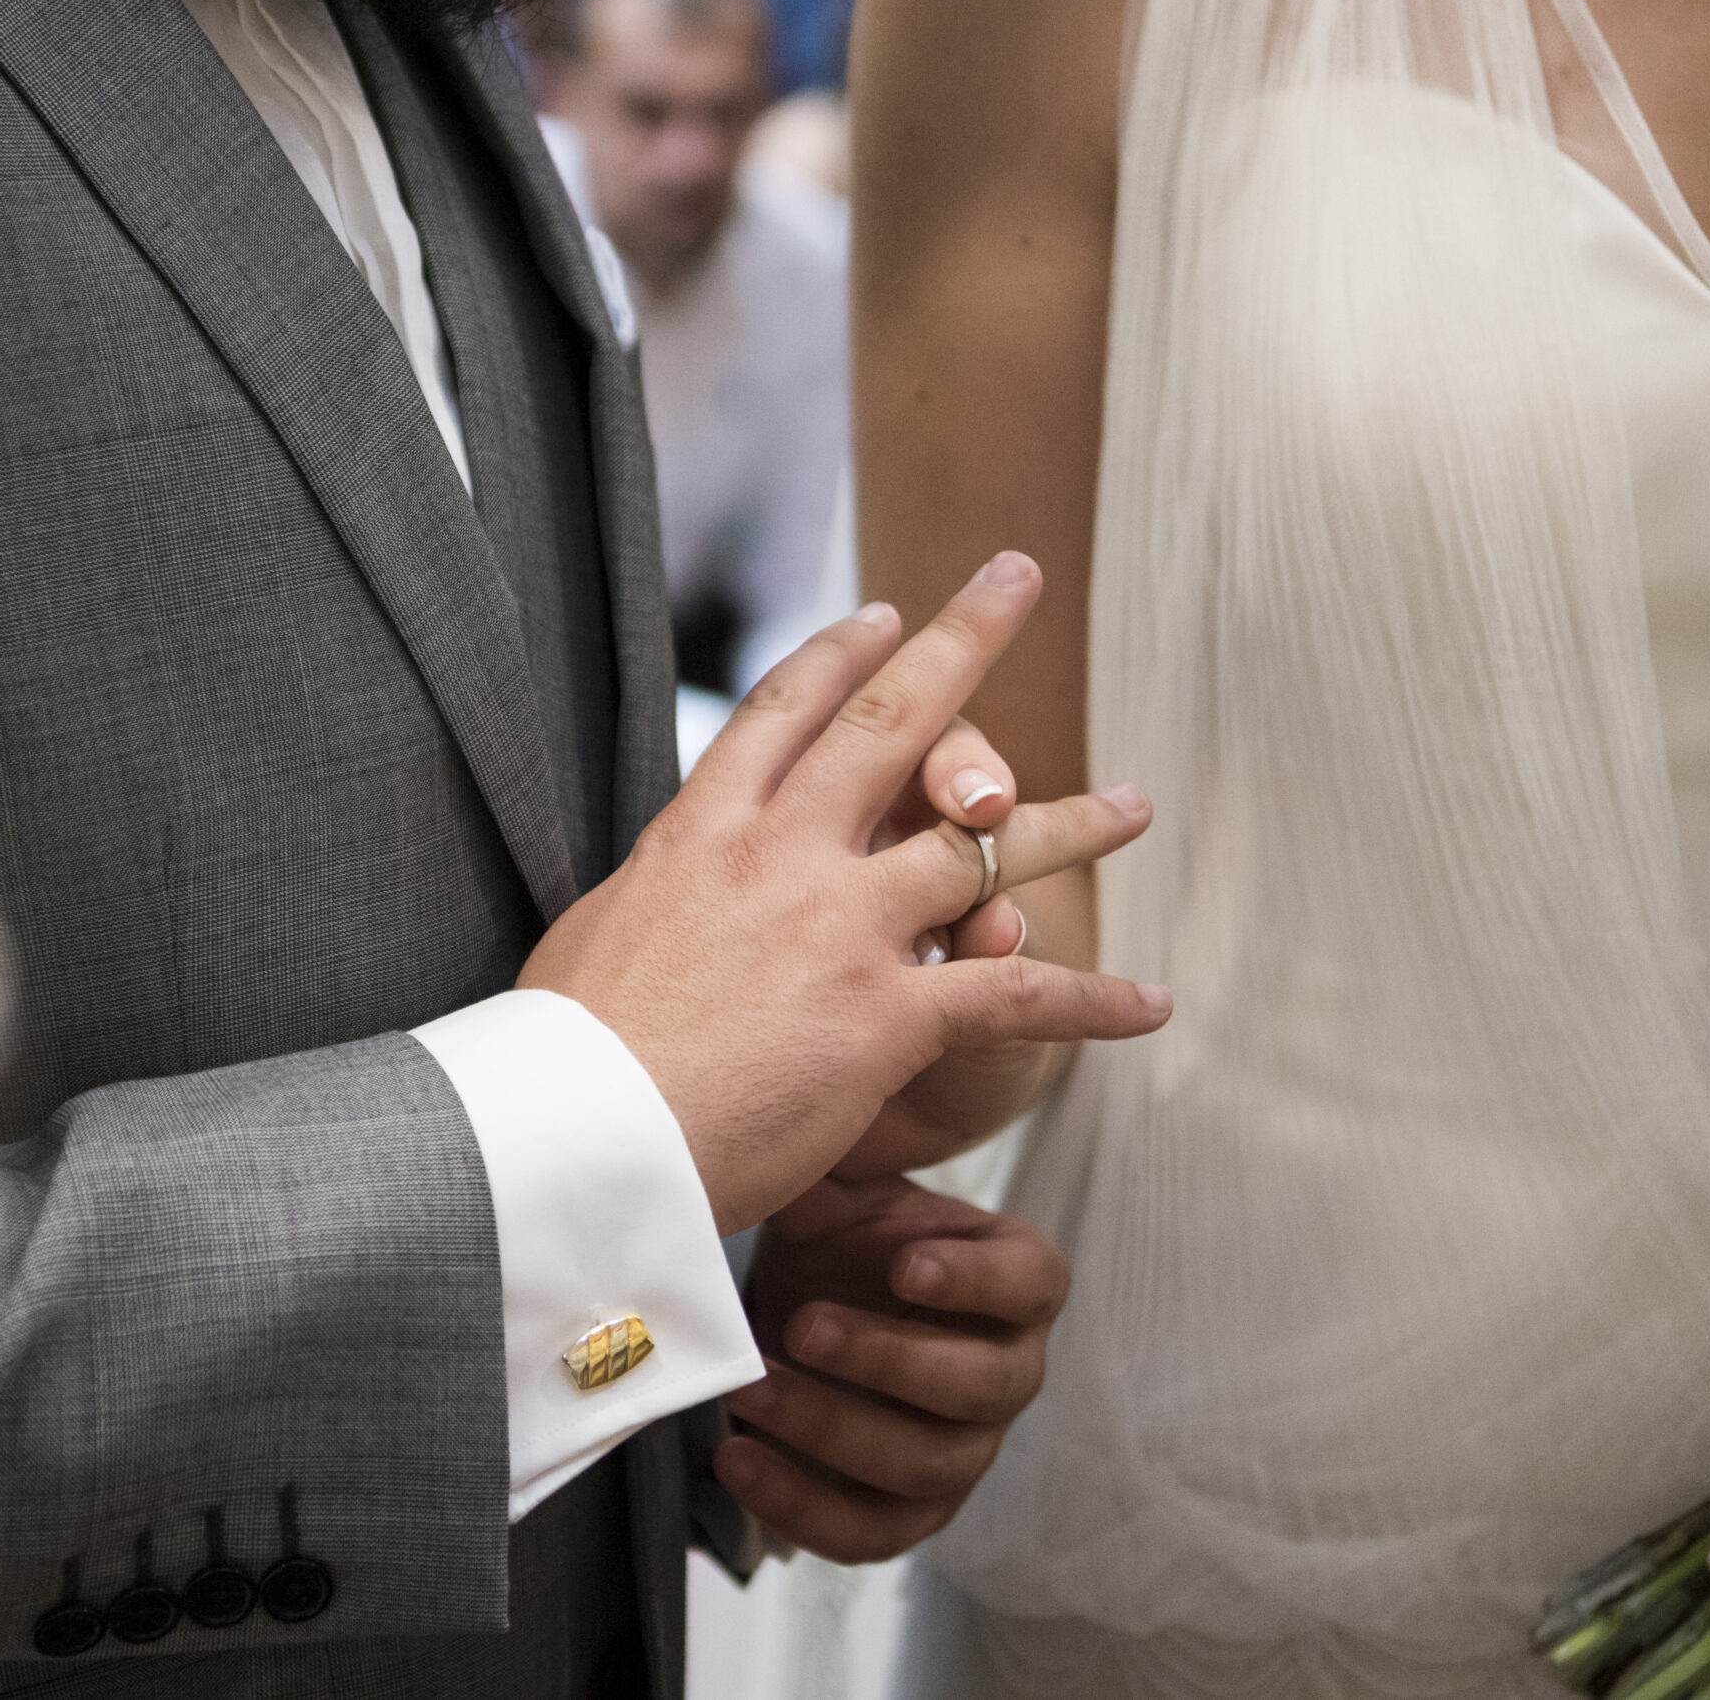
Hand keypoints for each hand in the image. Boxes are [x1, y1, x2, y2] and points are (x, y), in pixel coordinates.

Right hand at [518, 552, 1169, 1232]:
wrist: (574, 1134)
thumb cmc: (558, 1059)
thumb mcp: (589, 939)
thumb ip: (651, 904)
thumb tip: (652, 903)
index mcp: (699, 833)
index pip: (781, 715)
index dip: (839, 658)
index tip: (884, 616)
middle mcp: (780, 855)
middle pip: (891, 723)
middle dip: (965, 641)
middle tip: (1018, 575)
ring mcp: (840, 926)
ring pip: (980, 849)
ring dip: (1071, 825)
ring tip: (1135, 804)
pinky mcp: (885, 1014)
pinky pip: (1013, 994)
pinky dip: (1092, 1001)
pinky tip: (1152, 1002)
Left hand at [715, 1174, 1065, 1561]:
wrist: (814, 1305)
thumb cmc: (849, 1245)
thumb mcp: (843, 1201)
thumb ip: (826, 1188)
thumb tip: (789, 1172)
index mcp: (1018, 1281)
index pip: (1030, 1284)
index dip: (977, 1280)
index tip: (905, 1265)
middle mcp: (1011, 1371)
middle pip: (978, 1386)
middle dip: (885, 1360)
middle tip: (801, 1327)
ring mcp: (970, 1449)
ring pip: (927, 1465)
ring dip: (830, 1431)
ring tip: (748, 1391)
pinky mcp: (916, 1510)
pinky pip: (876, 1534)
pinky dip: (804, 1508)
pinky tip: (739, 1461)